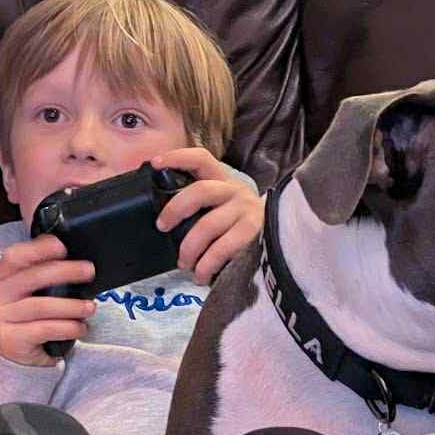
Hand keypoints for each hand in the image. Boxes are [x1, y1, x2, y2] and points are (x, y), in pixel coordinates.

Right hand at [0, 235, 97, 365]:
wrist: (15, 353)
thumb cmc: (28, 317)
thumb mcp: (29, 292)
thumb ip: (43, 274)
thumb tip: (76, 261)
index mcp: (1, 276)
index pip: (15, 256)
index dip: (38, 249)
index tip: (62, 247)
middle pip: (32, 277)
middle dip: (65, 272)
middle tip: (88, 272)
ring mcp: (0, 318)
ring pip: (41, 306)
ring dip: (71, 306)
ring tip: (90, 307)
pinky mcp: (10, 339)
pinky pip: (44, 330)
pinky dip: (68, 328)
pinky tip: (80, 328)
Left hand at [151, 147, 264, 285]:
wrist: (278, 240)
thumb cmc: (237, 225)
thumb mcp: (220, 207)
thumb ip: (199, 206)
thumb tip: (164, 221)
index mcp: (221, 180)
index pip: (201, 159)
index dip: (178, 158)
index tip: (156, 163)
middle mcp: (235, 190)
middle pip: (200, 191)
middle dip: (175, 209)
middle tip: (162, 227)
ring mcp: (246, 210)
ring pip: (208, 225)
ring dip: (190, 248)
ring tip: (184, 264)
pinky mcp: (253, 233)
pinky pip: (223, 248)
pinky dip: (207, 265)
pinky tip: (201, 275)